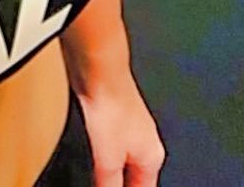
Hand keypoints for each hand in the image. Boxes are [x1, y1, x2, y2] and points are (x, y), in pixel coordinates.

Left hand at [75, 69, 165, 186]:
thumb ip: (109, 183)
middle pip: (135, 174)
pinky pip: (109, 138)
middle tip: (104, 184)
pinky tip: (91, 149)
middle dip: (122, 183)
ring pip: (123, 156)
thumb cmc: (113, 104)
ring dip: (111, 168)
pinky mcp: (113, 110)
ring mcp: (130, 123)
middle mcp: (146, 139)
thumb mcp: (108, 158)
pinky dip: (102, 149)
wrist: (99, 68)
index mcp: (153, 156)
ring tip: (99, 175)